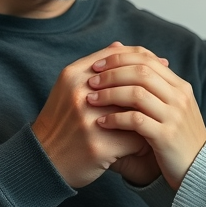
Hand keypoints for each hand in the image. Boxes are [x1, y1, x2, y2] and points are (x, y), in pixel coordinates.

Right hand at [32, 42, 163, 187]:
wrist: (42, 162)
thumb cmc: (61, 122)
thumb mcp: (70, 88)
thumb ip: (94, 67)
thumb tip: (121, 45)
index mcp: (73, 76)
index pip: (116, 57)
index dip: (142, 59)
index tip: (159, 66)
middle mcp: (80, 95)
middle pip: (130, 82)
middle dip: (149, 89)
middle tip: (163, 94)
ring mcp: (88, 120)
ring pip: (136, 111)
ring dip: (149, 116)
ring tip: (157, 120)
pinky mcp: (98, 146)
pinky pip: (135, 139)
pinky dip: (143, 141)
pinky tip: (147, 144)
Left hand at [88, 48, 205, 189]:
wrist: (199, 170)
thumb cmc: (176, 139)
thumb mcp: (170, 110)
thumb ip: (152, 91)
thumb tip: (120, 71)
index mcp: (179, 86)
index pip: (147, 59)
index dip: (119, 59)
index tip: (97, 65)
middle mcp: (179, 97)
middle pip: (140, 72)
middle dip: (111, 74)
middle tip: (91, 80)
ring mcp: (174, 116)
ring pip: (137, 94)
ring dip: (109, 94)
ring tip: (91, 99)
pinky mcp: (166, 137)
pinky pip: (136, 121)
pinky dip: (115, 119)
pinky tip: (101, 122)